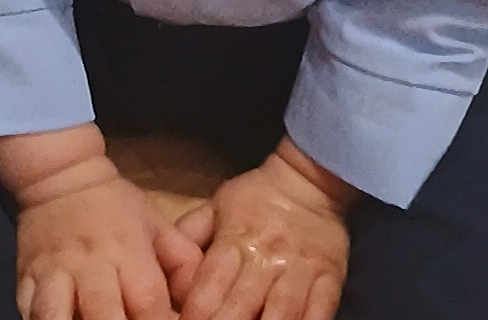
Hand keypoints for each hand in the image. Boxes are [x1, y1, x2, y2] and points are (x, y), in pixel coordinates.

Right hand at [15, 157, 202, 319]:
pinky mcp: (24, 281)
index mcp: (128, 248)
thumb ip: (183, 262)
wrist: (61, 178)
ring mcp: (54, 273)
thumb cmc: (116, 206)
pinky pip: (30, 315)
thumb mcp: (157, 224)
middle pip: (104, 316)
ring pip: (56, 318)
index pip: (148, 301)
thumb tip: (202, 302)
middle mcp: (91, 263)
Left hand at [173, 141, 352, 319]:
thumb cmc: (256, 197)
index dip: (192, 318)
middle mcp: (266, 257)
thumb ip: (188, 234)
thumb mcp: (216, 205)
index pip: (207, 288)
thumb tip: (158, 263)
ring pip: (280, 316)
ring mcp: (300, 270)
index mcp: (234, 239)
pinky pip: (318, 314)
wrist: (308, 180)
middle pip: (239, 309)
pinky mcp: (330, 280)